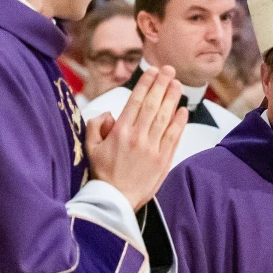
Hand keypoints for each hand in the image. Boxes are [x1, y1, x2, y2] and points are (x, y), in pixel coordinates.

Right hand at [86, 66, 187, 210]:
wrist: (114, 202)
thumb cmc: (101, 174)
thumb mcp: (89, 148)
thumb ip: (96, 125)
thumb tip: (110, 113)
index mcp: (120, 132)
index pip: (136, 101)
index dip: (146, 84)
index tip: (153, 71)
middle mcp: (138, 137)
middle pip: (153, 105)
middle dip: (162, 85)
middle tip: (170, 70)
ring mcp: (152, 149)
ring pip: (164, 118)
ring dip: (172, 99)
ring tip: (177, 84)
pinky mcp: (163, 160)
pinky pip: (173, 137)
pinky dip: (179, 122)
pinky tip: (183, 110)